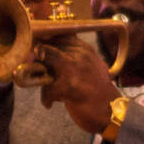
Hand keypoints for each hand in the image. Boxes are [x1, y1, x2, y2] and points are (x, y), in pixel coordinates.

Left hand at [18, 0, 119, 132]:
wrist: (111, 112)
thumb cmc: (97, 92)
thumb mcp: (90, 69)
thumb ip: (72, 59)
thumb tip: (45, 54)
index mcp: (83, 49)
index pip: (59, 32)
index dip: (44, 38)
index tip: (36, 45)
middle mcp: (79, 53)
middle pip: (48, 42)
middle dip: (37, 54)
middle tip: (32, 65)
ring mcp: (74, 67)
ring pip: (44, 56)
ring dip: (38, 70)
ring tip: (43, 81)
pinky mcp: (68, 85)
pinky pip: (46, 87)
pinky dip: (45, 98)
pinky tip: (50, 103)